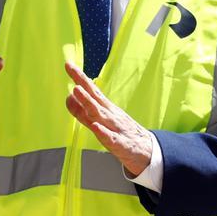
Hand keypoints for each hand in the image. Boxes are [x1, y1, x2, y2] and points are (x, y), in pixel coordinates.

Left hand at [64, 61, 153, 176]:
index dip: (80, 78)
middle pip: (94, 98)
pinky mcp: (121, 144)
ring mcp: (116, 128)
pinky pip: (112, 138)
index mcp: (105, 108)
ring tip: (77, 91)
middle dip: (82, 84)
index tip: (68, 64)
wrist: (147, 151)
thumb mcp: (100, 120)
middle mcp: (110, 114)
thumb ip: (82, 111)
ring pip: (100, 115)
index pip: (91, 90)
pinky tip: (96, 127)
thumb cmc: (121, 133)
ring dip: (88, 102)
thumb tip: (68, 97)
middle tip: (72, 70)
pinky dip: (103, 132)